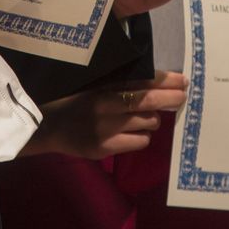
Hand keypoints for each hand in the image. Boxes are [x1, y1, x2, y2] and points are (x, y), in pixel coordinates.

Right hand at [23, 70, 188, 158]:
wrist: (46, 126)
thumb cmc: (75, 101)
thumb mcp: (95, 86)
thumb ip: (120, 85)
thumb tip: (157, 84)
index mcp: (102, 86)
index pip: (140, 81)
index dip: (164, 81)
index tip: (182, 80)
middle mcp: (105, 105)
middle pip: (148, 101)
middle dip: (170, 98)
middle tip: (182, 96)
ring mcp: (105, 129)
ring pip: (147, 124)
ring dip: (152, 120)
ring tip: (145, 118)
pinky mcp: (104, 148)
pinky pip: (138, 142)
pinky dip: (141, 137)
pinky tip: (132, 133)